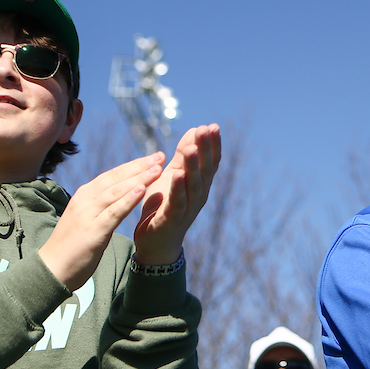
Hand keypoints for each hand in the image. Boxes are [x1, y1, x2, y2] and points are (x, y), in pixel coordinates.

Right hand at [39, 153, 165, 289]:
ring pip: (117, 191)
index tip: (153, 158)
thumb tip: (118, 200)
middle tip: (160, 156)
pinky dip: (128, 200)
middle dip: (140, 166)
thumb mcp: (87, 220)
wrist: (52, 269)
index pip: (112, 175)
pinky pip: (114, 212)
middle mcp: (86, 200)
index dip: (134, 165)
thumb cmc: (72, 247)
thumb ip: (101, 208)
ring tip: (157, 169)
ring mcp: (88, 214)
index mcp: (85, 196)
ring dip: (139, 178)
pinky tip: (142, 190)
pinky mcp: (93, 230)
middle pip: (116, 178)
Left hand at [133, 124, 221, 264]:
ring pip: (194, 185)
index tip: (213, 126)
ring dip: (194, 166)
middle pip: (205, 170)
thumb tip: (195, 129)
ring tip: (193, 147)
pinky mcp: (172, 219)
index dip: (213, 145)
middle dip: (205, 150)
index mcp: (200, 185)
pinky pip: (177, 202)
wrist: (157, 242)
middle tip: (206, 129)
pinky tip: (177, 174)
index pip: (210, 162)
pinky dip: (178, 188)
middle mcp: (198, 196)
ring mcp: (187, 209)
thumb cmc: (166, 206)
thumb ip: (184, 156)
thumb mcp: (174, 176)